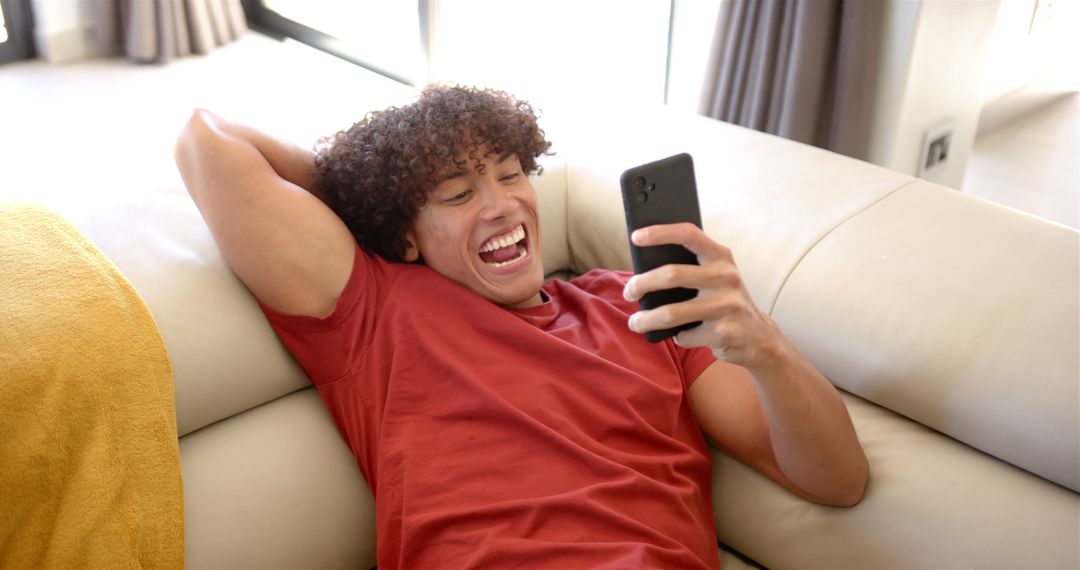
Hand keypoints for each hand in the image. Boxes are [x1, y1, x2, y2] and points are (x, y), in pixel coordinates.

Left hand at [622, 223, 782, 370]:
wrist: (759, 338)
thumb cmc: (725, 302)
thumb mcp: (716, 278)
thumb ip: (691, 268)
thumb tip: (644, 270)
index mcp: (721, 257)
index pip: (688, 234)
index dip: (660, 233)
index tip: (635, 237)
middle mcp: (726, 277)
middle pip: (671, 275)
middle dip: (641, 284)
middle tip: (628, 292)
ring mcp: (727, 306)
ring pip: (671, 313)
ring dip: (646, 319)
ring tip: (635, 323)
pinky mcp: (724, 333)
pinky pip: (684, 336)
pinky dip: (677, 337)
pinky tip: (681, 335)